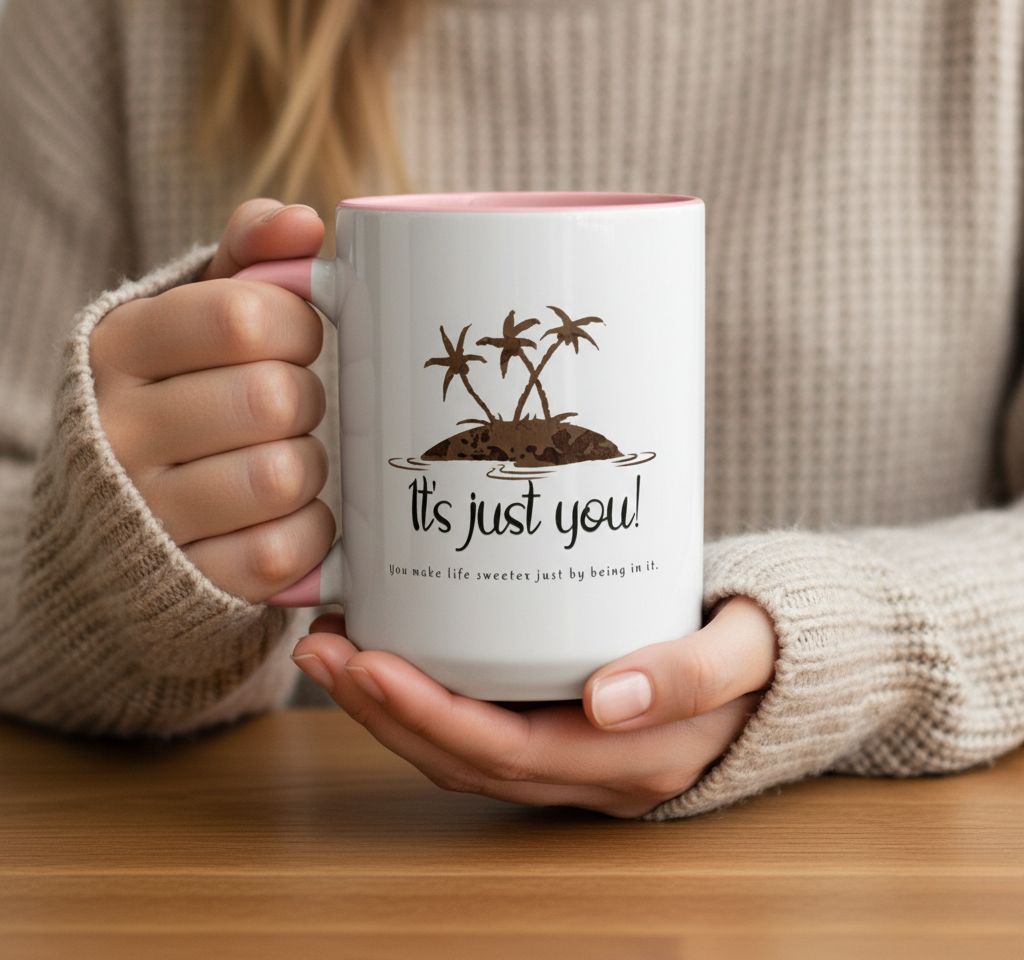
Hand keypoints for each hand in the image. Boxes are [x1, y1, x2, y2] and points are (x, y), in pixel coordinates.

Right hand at [90, 199, 334, 601]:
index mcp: (119, 349)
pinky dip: (308, 531)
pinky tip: (288, 514)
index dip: (298, 326)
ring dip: (309, 466)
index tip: (296, 338)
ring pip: (283, 476)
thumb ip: (245, 261)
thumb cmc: (176, 397)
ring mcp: (149, 515)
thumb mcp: (190, 319)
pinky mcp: (190, 581)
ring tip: (284, 457)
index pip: (243, 315)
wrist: (114, 526)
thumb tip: (304, 223)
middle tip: (290, 404)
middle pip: (274, 398)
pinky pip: (283, 551)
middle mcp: (120, 432)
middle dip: (306, 398)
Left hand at [291, 595, 778, 817]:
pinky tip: (390, 653)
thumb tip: (608, 699)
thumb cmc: (768, 649)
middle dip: (383, 710)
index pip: (507, 753)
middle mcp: (591, 772)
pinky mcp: (562, 728)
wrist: (786, 666)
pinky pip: (480, 728)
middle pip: (464, 759)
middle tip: (322, 647)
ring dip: (389, 707)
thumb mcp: (748, 649)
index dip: (430, 715)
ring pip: (461, 751)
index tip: (367, 662)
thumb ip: (691, 673)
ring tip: (333, 649)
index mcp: (632, 761)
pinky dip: (426, 698)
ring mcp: (573, 757)